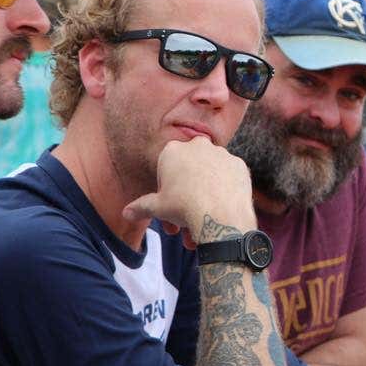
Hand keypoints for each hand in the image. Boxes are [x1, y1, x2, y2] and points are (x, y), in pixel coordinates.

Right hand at [122, 137, 255, 244]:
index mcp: (173, 150)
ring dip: (206, 194)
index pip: (167, 168)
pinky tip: (221, 207)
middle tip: (186, 218)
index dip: (166, 190)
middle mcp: (198, 145)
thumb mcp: (157, 207)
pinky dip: (224, 190)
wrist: (219, 215)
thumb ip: (141, 206)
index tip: (170, 206)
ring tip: (204, 220)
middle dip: (186, 196)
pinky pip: (229, 177)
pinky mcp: (239, 165)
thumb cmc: (184, 207)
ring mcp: (221, 153)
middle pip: (190, 172)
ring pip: (210, 175)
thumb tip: (126, 213)